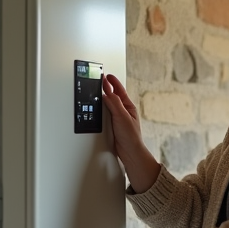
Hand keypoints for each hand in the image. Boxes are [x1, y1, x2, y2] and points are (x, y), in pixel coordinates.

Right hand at [102, 73, 159, 191]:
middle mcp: (123, 111)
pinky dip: (101, 109)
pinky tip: (97, 108)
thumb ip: (115, 104)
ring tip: (98, 90)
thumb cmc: (131, 136)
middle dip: (106, 87)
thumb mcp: (122, 117)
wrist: (129, 152)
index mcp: (128, 107)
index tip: (106, 75)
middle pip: (113, 96)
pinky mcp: (112, 125)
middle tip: (99, 79)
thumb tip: (108, 93)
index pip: (119, 90)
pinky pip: (105, 114)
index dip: (112, 82)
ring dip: (103, 98)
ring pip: (109, 105)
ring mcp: (118, 118)